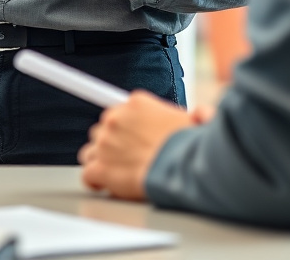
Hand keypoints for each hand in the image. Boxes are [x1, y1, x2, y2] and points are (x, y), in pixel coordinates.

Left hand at [79, 91, 193, 199]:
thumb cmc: (190, 147)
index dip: (126, 127)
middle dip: (113, 143)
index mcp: (136, 103)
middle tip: (130, 157)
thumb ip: (194, 114)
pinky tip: (104, 185)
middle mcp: (115, 118)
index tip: (129, 135)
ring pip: (91, 150)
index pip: (120, 110)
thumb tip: (202, 114)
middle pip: (103, 129)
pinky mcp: (101, 167)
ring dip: (101, 160)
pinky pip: (88, 174)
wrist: (182, 168)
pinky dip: (95, 181)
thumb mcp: (196, 121)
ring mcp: (105, 143)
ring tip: (118, 171)